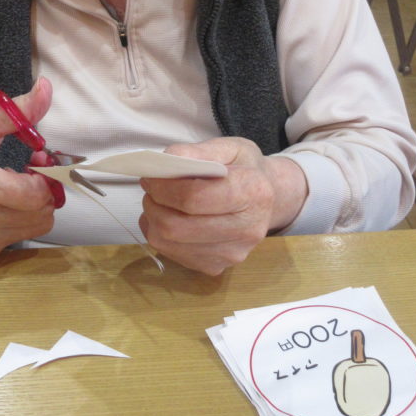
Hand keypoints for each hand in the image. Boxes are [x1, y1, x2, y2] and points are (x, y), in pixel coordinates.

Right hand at [0, 78, 57, 256]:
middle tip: (32, 167)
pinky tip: (10, 199)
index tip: (39, 159)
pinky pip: (24, 235)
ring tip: (20, 181)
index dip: (46, 177)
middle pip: (39, 213)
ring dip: (38, 203)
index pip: (31, 195)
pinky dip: (26, 217)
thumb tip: (46, 88)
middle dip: (45, 188)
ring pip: (37, 226)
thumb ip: (17, 108)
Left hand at [139, 137, 306, 275]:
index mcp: (253, 192)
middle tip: (151, 188)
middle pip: (177, 226)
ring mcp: (232, 254)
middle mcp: (247, 229)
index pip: (194, 197)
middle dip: (153, 204)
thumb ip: (197, 151)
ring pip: (168, 242)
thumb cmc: (244, 169)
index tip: (151, 175)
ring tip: (159, 201)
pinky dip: (160, 234)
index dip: (163, 187)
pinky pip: (171, 254)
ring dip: (153, 219)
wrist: (265, 199)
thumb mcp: (229, 148)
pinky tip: (169, 217)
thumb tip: (166, 161)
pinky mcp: (216, 267)